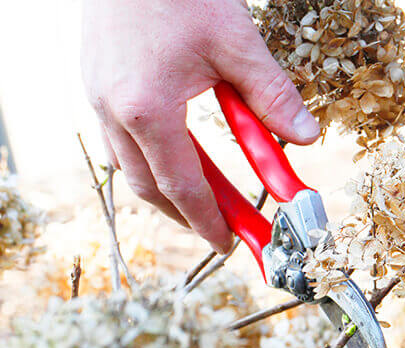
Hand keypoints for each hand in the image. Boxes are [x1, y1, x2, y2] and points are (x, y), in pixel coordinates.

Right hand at [81, 0, 319, 252]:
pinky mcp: (97, 84)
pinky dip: (153, 161)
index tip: (233, 246)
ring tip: (205, 204)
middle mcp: (114, 112)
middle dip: (189, 217)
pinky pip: (122, 142)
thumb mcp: (236, 44)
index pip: (183, 187)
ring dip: (169, 191)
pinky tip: (176, 157)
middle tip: (224, 233)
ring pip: (132, 167)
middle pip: (150, 188)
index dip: (211, 222)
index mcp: (147, 110)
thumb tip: (307, 138)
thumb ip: (273, 96)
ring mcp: (99, 98)